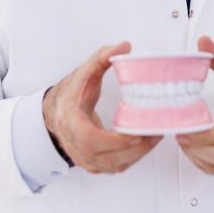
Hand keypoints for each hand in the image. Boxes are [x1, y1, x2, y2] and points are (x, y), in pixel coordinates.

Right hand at [42, 42, 161, 173]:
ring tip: (157, 135)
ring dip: (138, 154)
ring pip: (114, 165)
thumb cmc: (71, 93)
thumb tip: (124, 46)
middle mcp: (76, 145)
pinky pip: (116, 166)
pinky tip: (146, 143)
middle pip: (108, 157)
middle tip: (157, 132)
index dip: (114, 141)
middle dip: (136, 148)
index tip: (135, 135)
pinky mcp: (94, 164)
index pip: (90, 139)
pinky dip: (133, 157)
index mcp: (71, 122)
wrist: (56, 113)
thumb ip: (102, 57)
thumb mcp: (83, 72)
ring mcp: (85, 158)